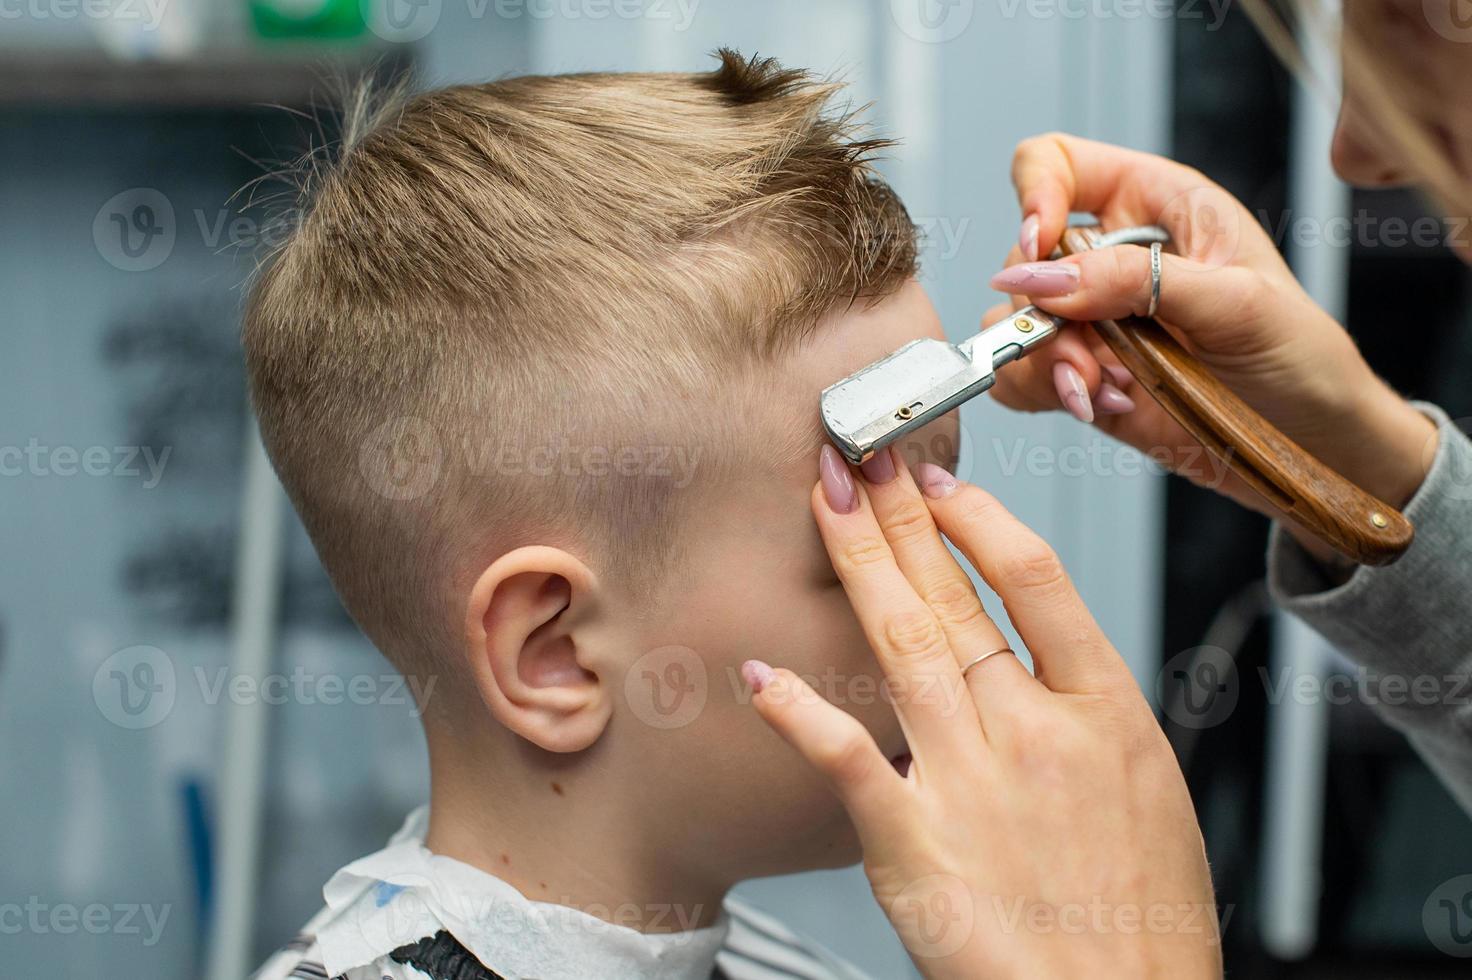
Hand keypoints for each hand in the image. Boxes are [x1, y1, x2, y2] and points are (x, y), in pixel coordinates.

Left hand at [745, 446, 1221, 979]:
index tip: (940, 486)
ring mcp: (970, 782)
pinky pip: (845, 760)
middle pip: (953, 595)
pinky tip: (764, 673)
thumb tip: (1036, 651)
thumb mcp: (1149, 789)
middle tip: (859, 452)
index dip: (979, 519)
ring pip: (902, 644)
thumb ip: (1088, 709)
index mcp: (1105, 713)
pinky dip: (799, 713)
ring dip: (857, 563)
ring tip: (827, 500)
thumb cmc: (1142, 919)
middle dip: (897, 515)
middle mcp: (1033, 732)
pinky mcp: (913, 843)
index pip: (1037, 579)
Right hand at [986, 133, 1434, 548]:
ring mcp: (1092, 319)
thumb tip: (1042, 278)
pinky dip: (1048, 393)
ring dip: (1049, 361)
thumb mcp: (1235, 301)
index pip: (1059, 164)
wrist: (1311, 441)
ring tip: (1105, 391)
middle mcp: (1113, 255)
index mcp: (1155, 205)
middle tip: (1089, 353)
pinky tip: (1103, 406)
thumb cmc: (1300, 354)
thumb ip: (1135, 280)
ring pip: (1015, 323)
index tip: (1038, 244)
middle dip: (1049, 312)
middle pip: (1026, 258)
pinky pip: (1023, 376)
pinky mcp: (1083, 376)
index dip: (1035, 193)